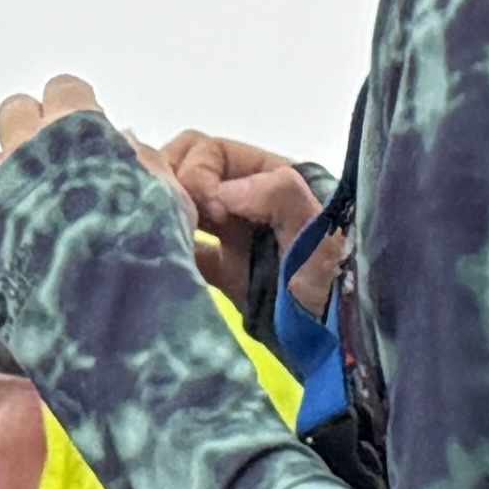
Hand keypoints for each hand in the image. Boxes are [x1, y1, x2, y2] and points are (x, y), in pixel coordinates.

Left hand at [0, 75, 195, 232]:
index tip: (88, 128)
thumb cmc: (140, 245)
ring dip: (9, 178)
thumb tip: (124, 143)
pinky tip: (24, 246)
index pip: (65, 89)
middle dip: (35, 132)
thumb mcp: (165, 193)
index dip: (78, 107)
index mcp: (75, 128)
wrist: (100, 306)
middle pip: (15, 113)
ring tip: (38, 210)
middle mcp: (27, 147)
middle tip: (60, 164)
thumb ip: (141, 159)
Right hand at [163, 131, 336, 308]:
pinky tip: (158, 257)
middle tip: (167, 215)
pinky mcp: (226, 274)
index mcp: (271, 176)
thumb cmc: (333, 279)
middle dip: (170, 185)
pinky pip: (186, 251)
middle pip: (190, 173)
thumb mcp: (318, 229)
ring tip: (150, 230)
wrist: (337, 337)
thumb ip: (278, 194)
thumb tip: (216, 193)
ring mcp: (235, 237)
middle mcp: (249, 200)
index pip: (212, 151)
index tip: (204, 206)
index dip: (196, 171)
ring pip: (183, 208)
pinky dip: (168, 250)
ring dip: (165, 214)